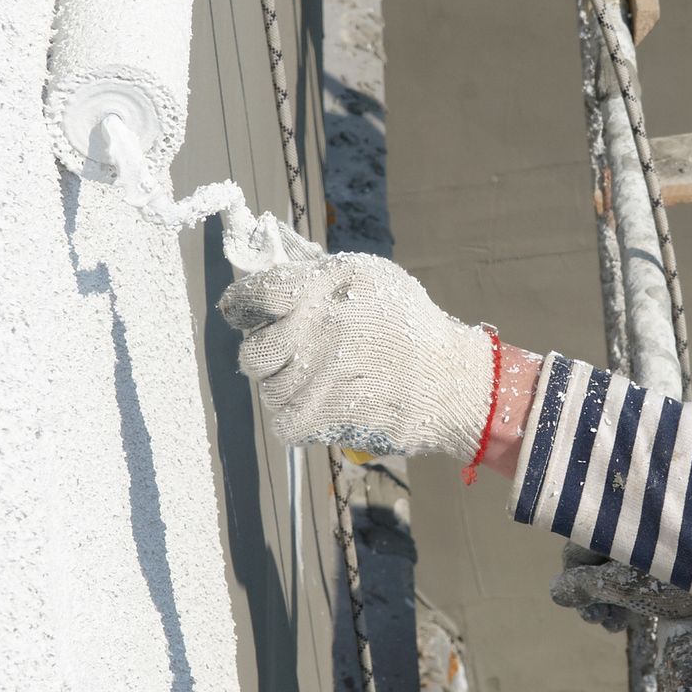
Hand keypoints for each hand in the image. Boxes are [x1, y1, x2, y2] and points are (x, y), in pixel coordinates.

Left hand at [218, 243, 494, 460]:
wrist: (448, 380)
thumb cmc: (408, 325)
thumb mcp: (370, 276)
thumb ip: (315, 273)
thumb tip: (266, 269)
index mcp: (324, 288)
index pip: (255, 293)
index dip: (243, 305)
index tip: (244, 312)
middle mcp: (315, 329)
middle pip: (253, 351)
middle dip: (269, 354)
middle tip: (297, 353)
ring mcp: (316, 377)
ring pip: (268, 390)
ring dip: (289, 388)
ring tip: (324, 380)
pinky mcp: (321, 418)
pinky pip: (283, 422)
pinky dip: (299, 418)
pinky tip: (325, 404)